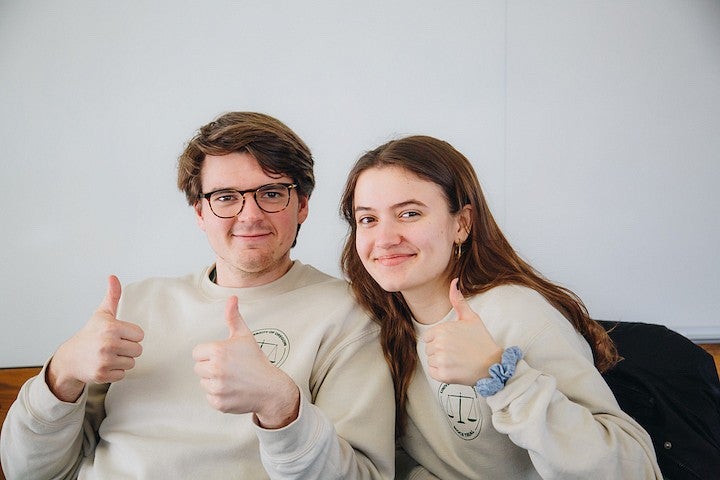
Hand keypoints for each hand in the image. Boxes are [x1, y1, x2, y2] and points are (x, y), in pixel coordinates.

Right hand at [47, 275, 144, 401]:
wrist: (70, 358)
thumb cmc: (90, 334)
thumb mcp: (102, 314)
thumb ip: (112, 296)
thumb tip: (113, 277)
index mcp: (111, 327)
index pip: (140, 335)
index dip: (131, 335)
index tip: (118, 335)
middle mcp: (108, 344)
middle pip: (138, 350)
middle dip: (127, 349)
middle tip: (112, 346)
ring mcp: (104, 360)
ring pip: (131, 363)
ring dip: (122, 361)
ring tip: (107, 355)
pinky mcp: (102, 375)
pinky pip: (122, 374)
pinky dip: (115, 372)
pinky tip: (104, 365)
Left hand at [192, 296, 298, 428]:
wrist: (270, 388)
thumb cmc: (256, 361)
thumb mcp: (245, 336)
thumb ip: (233, 317)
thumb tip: (232, 298)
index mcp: (218, 351)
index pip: (197, 352)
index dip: (209, 353)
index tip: (223, 356)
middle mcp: (215, 369)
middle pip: (198, 368)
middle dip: (210, 367)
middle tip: (229, 368)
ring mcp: (217, 388)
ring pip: (203, 383)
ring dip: (214, 381)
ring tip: (232, 379)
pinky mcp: (218, 403)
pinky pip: (209, 397)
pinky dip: (218, 395)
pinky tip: (232, 390)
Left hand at [423, 279, 502, 385]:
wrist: (493, 364)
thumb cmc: (481, 341)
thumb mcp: (471, 318)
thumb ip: (458, 301)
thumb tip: (453, 281)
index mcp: (442, 329)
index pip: (429, 337)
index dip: (440, 340)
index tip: (454, 343)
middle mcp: (440, 344)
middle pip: (429, 349)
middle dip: (441, 351)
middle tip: (458, 352)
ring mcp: (441, 360)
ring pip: (431, 361)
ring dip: (441, 362)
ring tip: (457, 360)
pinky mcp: (443, 375)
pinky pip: (432, 372)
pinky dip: (441, 373)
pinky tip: (454, 369)